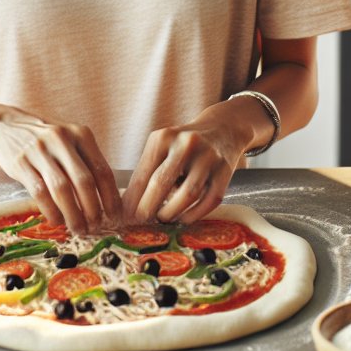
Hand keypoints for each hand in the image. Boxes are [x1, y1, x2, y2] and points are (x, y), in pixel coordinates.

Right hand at [0, 108, 122, 233]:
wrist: (8, 125)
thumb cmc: (47, 139)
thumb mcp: (70, 141)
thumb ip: (86, 162)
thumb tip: (106, 199)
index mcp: (80, 134)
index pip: (102, 170)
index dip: (110, 197)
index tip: (115, 216)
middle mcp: (62, 139)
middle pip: (84, 181)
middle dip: (93, 209)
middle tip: (96, 227)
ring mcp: (40, 150)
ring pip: (62, 189)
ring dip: (73, 214)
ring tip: (79, 229)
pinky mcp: (21, 162)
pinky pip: (39, 192)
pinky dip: (51, 210)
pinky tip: (57, 220)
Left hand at [121, 111, 249, 224]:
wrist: (222, 129)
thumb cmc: (184, 144)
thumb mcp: (163, 146)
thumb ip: (148, 171)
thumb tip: (129, 206)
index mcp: (165, 137)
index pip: (144, 173)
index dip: (133, 198)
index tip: (125, 216)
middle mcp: (187, 144)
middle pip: (162, 182)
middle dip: (148, 207)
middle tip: (141, 221)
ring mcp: (208, 157)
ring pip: (187, 194)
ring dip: (171, 212)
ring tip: (163, 219)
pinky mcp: (225, 171)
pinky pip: (208, 200)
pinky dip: (194, 214)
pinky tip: (183, 218)